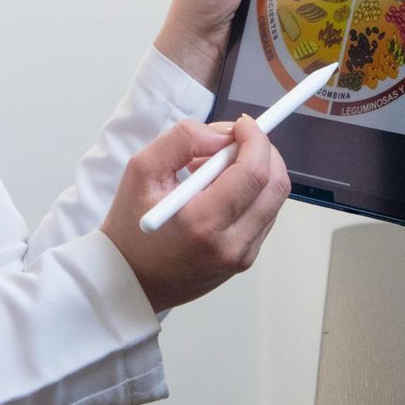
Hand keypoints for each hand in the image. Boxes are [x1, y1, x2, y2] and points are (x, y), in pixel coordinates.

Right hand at [100, 114, 290, 310]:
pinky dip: (250, 194)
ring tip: (213, 170)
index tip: (242, 124)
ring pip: (273, 199)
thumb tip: (224, 134)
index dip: (255, 140)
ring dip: (255, 172)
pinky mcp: (245, 261)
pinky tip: (216, 192)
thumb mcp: (142, 170)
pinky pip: (263, 216)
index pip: (254, 173)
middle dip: (263, 152)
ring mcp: (242, 256)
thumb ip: (183, 140)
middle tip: (234, 140)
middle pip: (276, 185)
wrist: (129, 280)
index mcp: (202, 222)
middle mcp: (230, 244)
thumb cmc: (130, 226)